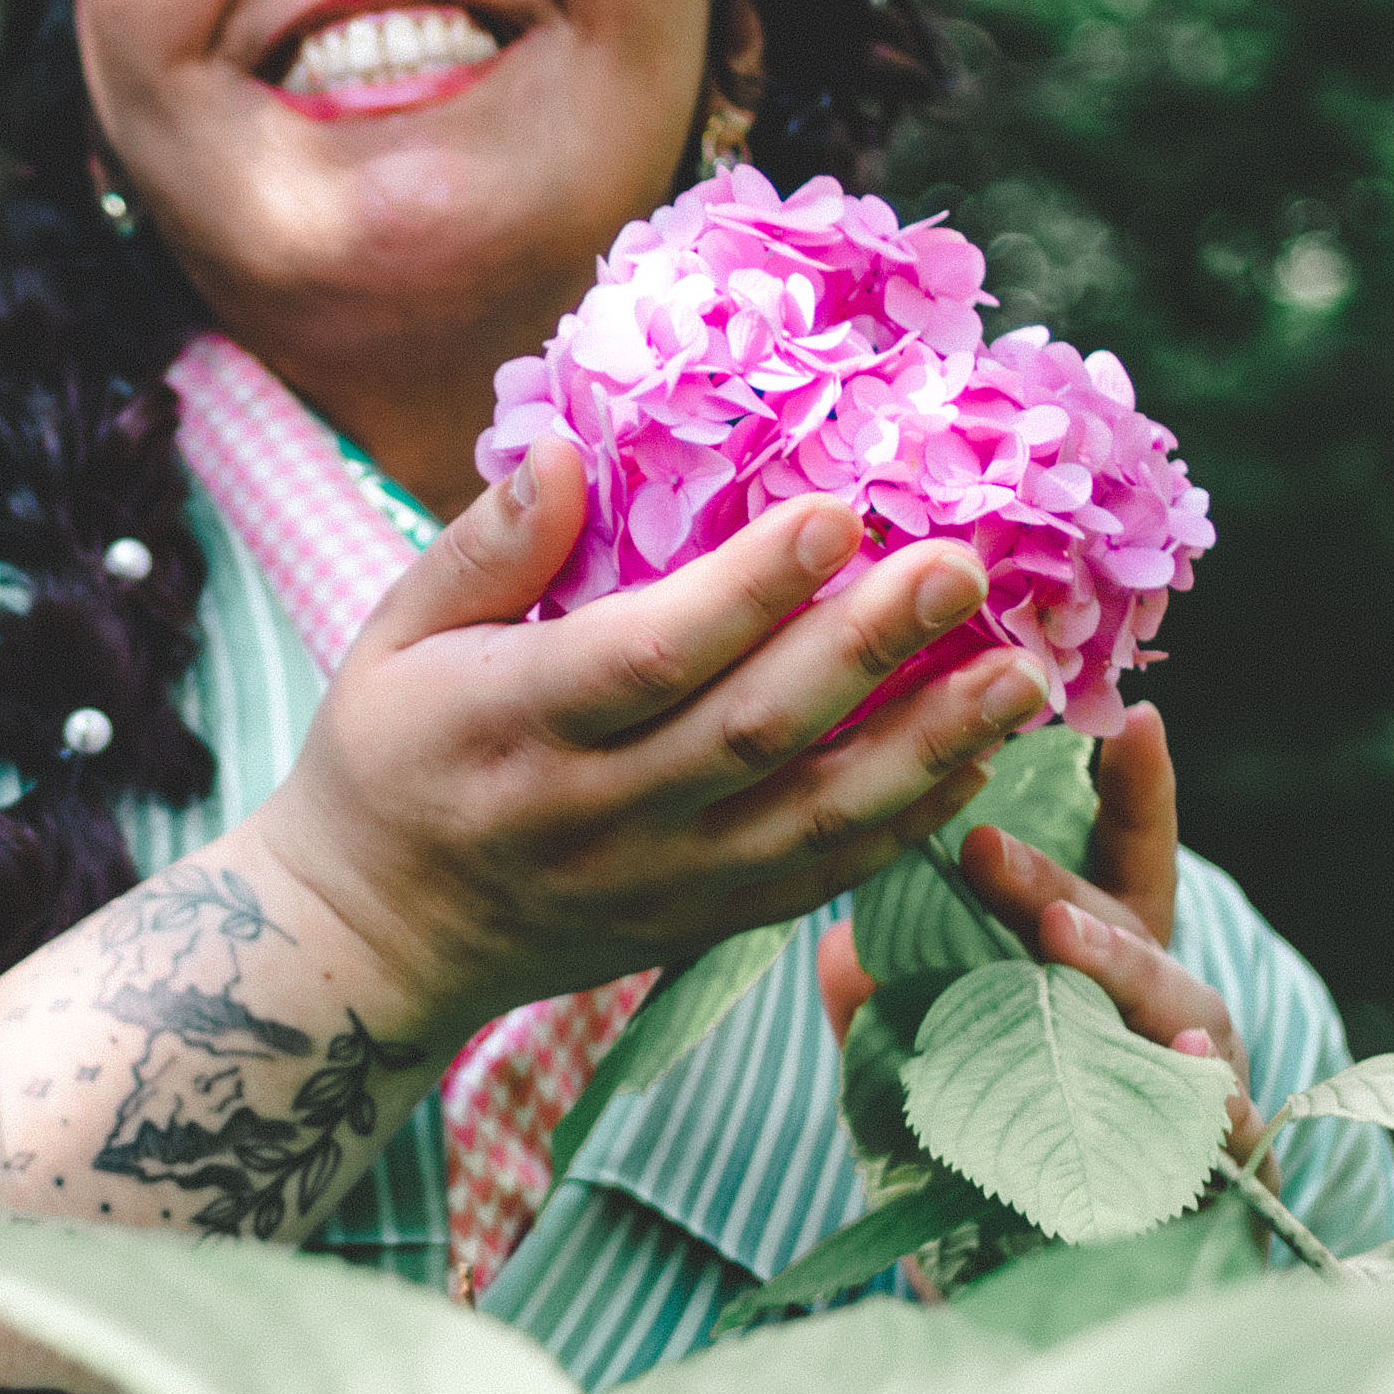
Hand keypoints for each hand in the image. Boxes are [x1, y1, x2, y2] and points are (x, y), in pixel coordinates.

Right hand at [245, 432, 1058, 1055]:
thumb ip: (482, 548)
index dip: (748, 591)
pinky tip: (982, 761)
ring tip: (1021, 673)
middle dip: (868, 648)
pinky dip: (909, 825)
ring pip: (812, 819)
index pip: (647, 656)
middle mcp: (596, 814)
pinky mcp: (700, 924)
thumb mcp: (391, 638)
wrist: (373, 946)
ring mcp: (659, 881)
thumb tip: (559, 447)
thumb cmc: (385, 758)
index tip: (837, 513)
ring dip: (927, 746)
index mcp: (513, 724)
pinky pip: (822, 880)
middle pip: (753, 733)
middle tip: (963, 567)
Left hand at [814, 704, 1252, 1147]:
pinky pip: (1222, 1131)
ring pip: (1177, 1009)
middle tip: (984, 852)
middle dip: (1055, 885)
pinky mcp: (1222, 1169)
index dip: (1135, 792)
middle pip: (1123, 925)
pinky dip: (1205, 1102)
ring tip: (1064, 941)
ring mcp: (1202, 1084)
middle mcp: (1163, 1010)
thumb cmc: (1020, 1159)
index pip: (1126, 865)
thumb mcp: (934, 1075)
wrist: (1081, 1299)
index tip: (1134, 719)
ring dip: (1119, 971)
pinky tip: (1178, 1068)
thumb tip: (838, 950)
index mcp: (1107, 966)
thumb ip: (884, 1014)